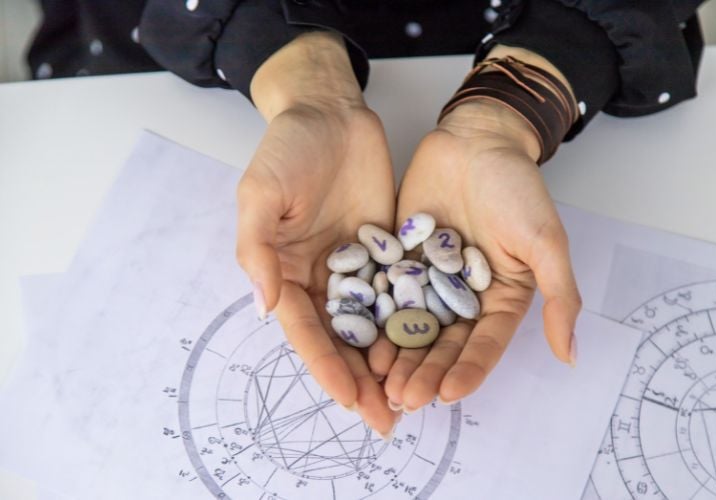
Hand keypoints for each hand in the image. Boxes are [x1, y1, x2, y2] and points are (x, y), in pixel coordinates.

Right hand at [236, 32, 397, 436]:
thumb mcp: (261, 192)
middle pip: (343, 339)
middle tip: (388, 420)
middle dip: (363, 380)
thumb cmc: (287, 148)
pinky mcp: (388, 248)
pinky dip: (413, 320)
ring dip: (391, 363)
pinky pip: (401, 290)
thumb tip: (264, 304)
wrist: (330, 111)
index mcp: (286, 271)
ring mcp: (359, 265)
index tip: (350, 400)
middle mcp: (323, 277)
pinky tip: (433, 347)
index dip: (327, 366)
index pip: (308, 330)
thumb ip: (258, 247)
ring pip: (376, 324)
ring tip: (414, 398)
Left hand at [375, 98, 581, 412]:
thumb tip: (571, 354)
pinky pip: (385, 293)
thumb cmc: (516, 187)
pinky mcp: (399, 260)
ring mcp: (428, 280)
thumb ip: (559, 296)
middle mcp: (463, 297)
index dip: (468, 370)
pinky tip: (359, 336)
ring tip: (379, 379)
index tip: (448, 394)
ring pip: (411, 325)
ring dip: (397, 354)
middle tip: (404, 398)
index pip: (483, 344)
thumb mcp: (545, 241)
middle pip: (443, 343)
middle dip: (425, 371)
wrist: (475, 139)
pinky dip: (373, 316)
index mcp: (500, 298)